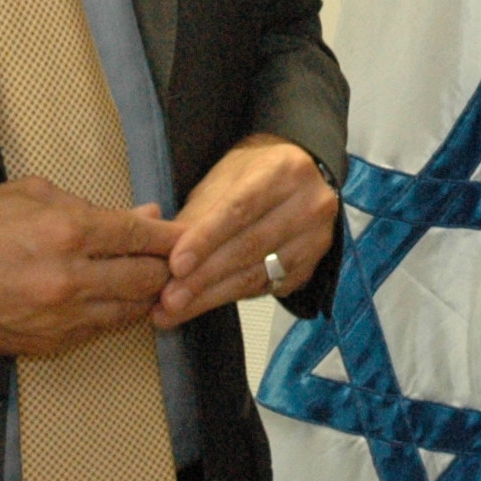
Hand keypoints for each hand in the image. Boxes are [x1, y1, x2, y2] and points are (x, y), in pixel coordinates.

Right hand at [0, 178, 178, 355]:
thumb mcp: (29, 195)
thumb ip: (90, 205)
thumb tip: (142, 215)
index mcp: (66, 231)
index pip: (140, 236)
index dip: (170, 236)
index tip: (184, 235)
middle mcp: (70, 279)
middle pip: (147, 278)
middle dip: (165, 268)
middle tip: (171, 260)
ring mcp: (62, 317)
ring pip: (131, 311)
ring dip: (145, 296)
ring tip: (146, 281)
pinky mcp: (52, 344)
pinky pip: (103, 332)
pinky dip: (116, 316)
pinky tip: (113, 301)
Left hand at [157, 133, 337, 327]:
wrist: (302, 178)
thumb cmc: (255, 175)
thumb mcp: (224, 178)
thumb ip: (198, 213)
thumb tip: (165, 254)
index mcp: (283, 171)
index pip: (240, 210)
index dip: (206, 240)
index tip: (176, 266)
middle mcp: (308, 205)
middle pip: (249, 248)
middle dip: (203, 277)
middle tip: (168, 299)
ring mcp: (315, 239)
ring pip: (258, 275)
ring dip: (212, 296)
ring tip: (177, 309)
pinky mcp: (311, 266)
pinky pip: (267, 288)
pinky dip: (232, 298)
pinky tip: (205, 304)